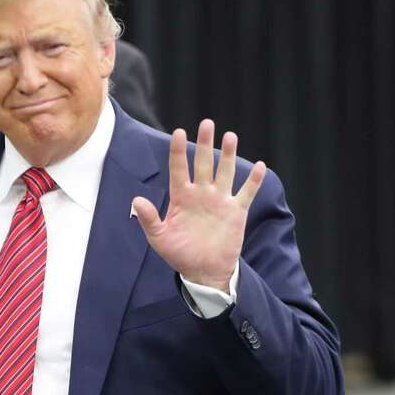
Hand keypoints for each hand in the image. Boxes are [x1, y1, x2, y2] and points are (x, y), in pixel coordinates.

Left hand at [131, 119, 265, 291]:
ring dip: (228, 155)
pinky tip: (259, 165)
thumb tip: (136, 200)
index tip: (179, 132)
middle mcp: (201, 194)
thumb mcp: (159, 238)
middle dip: (205, 144)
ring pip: (225, 172)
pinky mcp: (236, 211)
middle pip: (203, 163)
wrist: (203, 271)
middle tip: (207, 123)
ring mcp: (220, 201)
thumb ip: (149, 219)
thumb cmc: (179, 254)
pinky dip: (254, 180)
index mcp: (181, 198)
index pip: (178, 169)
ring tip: (230, 136)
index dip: (178, 151)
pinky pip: (246, 192)